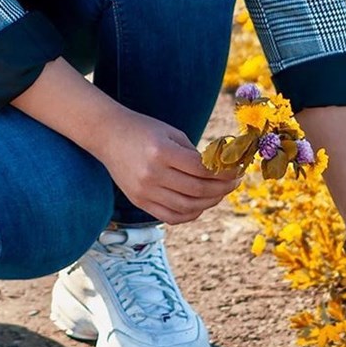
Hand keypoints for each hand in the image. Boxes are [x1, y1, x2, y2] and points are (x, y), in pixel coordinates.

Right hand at [97, 110, 241, 224]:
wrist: (107, 135)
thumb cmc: (143, 129)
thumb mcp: (171, 133)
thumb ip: (194, 154)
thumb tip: (220, 172)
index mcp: (161, 152)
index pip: (202, 169)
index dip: (225, 172)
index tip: (238, 170)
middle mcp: (152, 174)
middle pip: (197, 190)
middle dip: (222, 188)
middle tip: (234, 182)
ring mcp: (144, 191)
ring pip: (187, 207)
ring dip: (210, 203)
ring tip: (220, 193)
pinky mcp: (139, 201)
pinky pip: (171, 217)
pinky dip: (190, 214)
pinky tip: (200, 205)